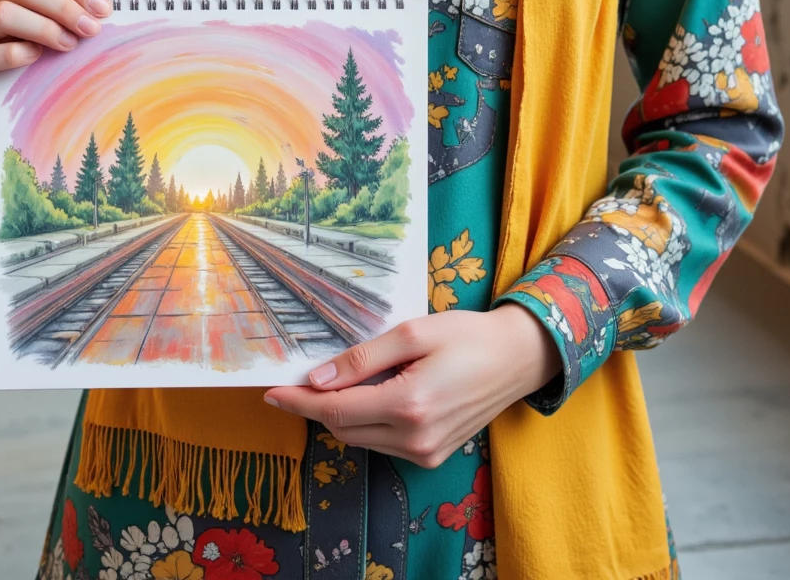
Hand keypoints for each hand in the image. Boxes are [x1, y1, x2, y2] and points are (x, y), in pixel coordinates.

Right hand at [0, 0, 111, 111]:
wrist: (44, 90)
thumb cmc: (62, 41)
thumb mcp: (80, 7)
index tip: (102, 9)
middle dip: (63, 7)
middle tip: (91, 29)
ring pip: (2, 14)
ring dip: (44, 28)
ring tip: (70, 45)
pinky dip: (15, 54)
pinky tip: (37, 59)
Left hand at [263, 303, 562, 466]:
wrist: (516, 359)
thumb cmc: (468, 336)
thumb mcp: (414, 332)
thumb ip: (363, 358)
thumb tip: (318, 379)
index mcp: (409, 405)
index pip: (337, 410)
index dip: (300, 401)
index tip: (272, 391)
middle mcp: (415, 438)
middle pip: (344, 427)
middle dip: (317, 406)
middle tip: (301, 379)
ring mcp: (425, 453)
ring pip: (361, 438)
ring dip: (342, 413)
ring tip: (341, 381)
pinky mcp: (432, 456)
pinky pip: (383, 443)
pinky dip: (367, 421)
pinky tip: (373, 394)